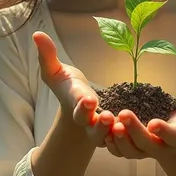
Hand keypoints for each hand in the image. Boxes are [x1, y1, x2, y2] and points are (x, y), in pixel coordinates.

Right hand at [33, 31, 116, 146]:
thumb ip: (47, 55)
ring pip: (107, 137)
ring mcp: (100, 130)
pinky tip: (138, 133)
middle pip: (91, 128)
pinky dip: (127, 139)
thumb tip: (37, 34)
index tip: (89, 99)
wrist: (79, 106)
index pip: (78, 106)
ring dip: (114, 133)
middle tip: (107, 117)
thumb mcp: (55, 71)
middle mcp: (87, 121)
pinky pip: (120, 141)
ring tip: (122, 124)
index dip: (83, 105)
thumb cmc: (66, 86)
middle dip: (99, 125)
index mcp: (75, 104)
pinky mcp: (113, 134)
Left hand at [104, 88, 175, 159]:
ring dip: (119, 139)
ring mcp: (146, 151)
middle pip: (147, 145)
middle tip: (124, 114)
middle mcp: (162, 148)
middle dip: (135, 131)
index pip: (173, 137)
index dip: (164, 132)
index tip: (155, 122)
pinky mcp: (133, 150)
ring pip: (131, 152)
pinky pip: (120, 152)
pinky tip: (103, 128)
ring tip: (111, 121)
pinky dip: (111, 143)